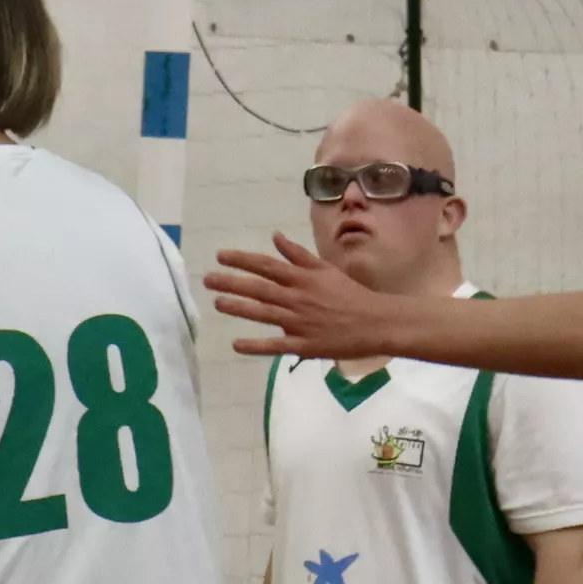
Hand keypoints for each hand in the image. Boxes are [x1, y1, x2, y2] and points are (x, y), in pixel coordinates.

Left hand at [206, 233, 391, 359]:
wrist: (375, 322)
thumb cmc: (350, 294)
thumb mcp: (325, 269)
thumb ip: (298, 255)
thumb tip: (275, 237)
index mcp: (303, 278)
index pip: (267, 266)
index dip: (242, 260)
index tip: (221, 256)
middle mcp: (298, 298)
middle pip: (260, 288)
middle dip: (232, 282)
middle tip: (207, 279)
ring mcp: (300, 323)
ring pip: (264, 314)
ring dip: (239, 308)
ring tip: (217, 303)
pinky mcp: (304, 345)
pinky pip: (276, 346)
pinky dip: (256, 345)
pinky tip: (236, 344)